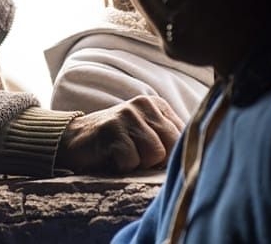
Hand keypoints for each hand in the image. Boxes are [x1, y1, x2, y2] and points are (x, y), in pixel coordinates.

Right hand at [55, 95, 183, 174]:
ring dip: (138, 164)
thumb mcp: (146, 137)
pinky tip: (110, 157)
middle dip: (155, 161)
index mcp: (158, 106)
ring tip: (122, 155)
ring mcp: (128, 114)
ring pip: (155, 154)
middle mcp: (145, 104)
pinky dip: (122, 167)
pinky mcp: (112, 128)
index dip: (169, 156)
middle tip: (134, 156)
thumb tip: (197, 159)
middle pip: (171, 146)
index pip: (184, 136)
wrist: (73, 141)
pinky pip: (132, 161)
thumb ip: (169, 141)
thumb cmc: (115, 145)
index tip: (149, 156)